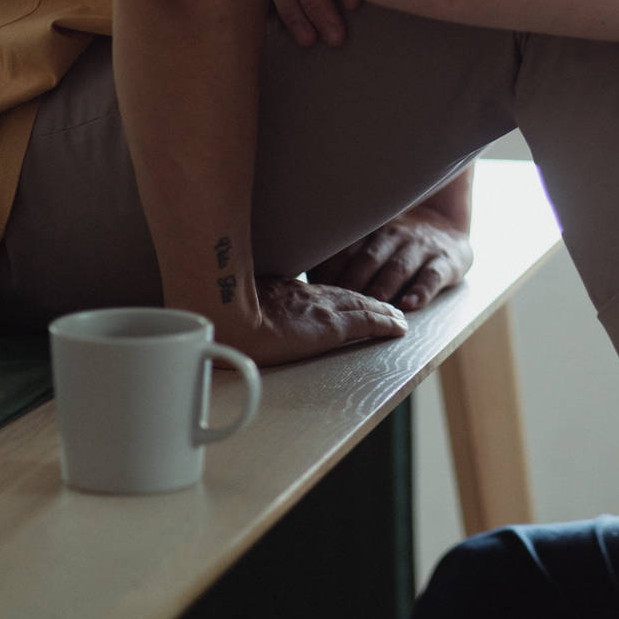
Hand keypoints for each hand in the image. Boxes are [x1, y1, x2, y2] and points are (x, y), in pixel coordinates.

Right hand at [216, 274, 408, 367]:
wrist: (225, 319)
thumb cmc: (218, 315)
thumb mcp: (227, 304)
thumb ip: (237, 305)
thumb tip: (224, 313)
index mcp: (280, 290)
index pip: (315, 292)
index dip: (333, 295)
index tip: (343, 298)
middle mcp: (305, 295)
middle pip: (342, 294)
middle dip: (364, 298)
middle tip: (384, 303)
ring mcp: (320, 308)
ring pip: (361, 305)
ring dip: (381, 308)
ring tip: (397, 314)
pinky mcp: (331, 325)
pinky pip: (367, 322)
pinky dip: (386, 323)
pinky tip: (400, 328)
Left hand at [308, 201, 473, 310]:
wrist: (447, 228)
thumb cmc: (394, 245)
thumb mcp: (369, 240)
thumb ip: (339, 257)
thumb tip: (297, 283)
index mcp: (368, 232)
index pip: (344, 250)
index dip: (328, 270)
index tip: (312, 291)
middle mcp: (393, 236)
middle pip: (368, 259)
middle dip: (352, 280)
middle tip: (337, 304)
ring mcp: (420, 248)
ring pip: (398, 267)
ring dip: (384, 285)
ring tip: (373, 304)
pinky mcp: (445, 262)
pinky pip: (432, 276)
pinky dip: (422, 290)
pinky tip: (411, 305)